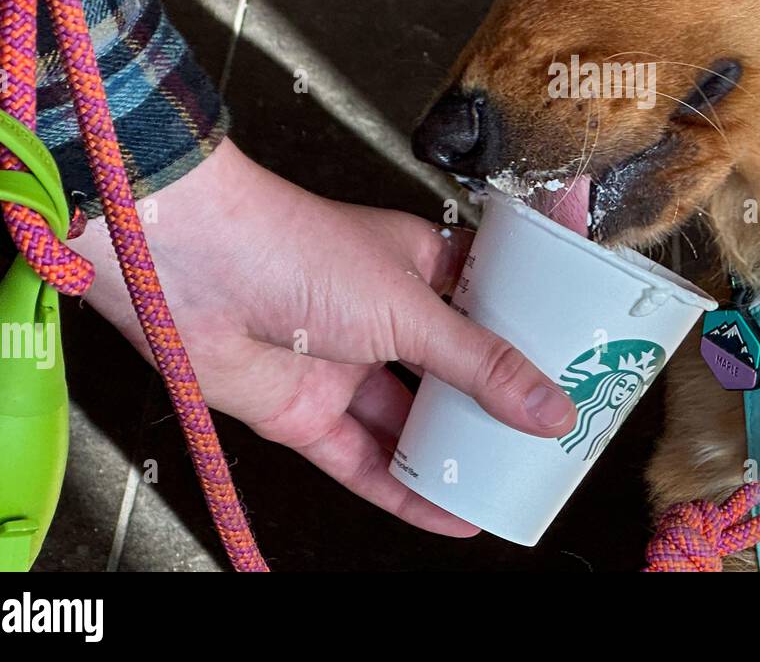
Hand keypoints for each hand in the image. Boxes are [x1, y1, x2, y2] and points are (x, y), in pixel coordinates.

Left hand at [71, 138, 576, 536]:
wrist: (191, 267)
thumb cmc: (295, 247)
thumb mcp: (412, 307)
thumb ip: (482, 364)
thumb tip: (548, 405)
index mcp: (418, 265)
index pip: (486, 305)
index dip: (525, 336)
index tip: (568, 366)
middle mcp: (383, 316)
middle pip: (452, 371)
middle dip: (493, 405)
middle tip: (543, 438)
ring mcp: (344, 366)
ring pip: (411, 422)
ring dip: (451, 454)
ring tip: (505, 483)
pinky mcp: (306, 412)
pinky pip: (364, 462)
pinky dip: (403, 489)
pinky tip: (446, 511)